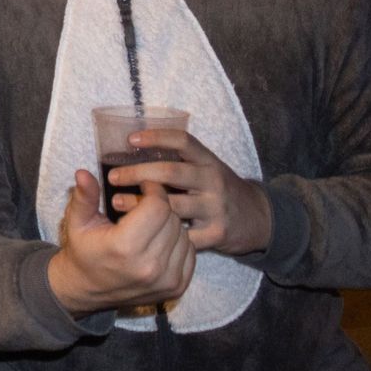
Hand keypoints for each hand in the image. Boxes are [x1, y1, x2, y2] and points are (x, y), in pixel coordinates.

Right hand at [47, 169, 194, 317]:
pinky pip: (190, 252)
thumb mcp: (77, 222)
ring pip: (184, 234)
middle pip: (172, 219)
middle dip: (160, 206)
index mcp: (125, 247)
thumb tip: (83, 172)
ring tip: (150, 224)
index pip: (158, 207)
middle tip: (144, 205)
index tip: (143, 185)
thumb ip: (84, 197)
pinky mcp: (177, 288)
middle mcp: (150, 266)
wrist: (88, 290)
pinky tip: (160, 241)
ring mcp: (167, 280)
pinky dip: (178, 242)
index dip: (153, 190)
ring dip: (170, 224)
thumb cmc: (83, 250)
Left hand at [107, 129, 273, 255]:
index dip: (156, 137)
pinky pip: (181, 234)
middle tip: (113, 176)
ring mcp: (216, 208)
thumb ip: (177, 161)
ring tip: (117, 202)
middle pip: (171, 172)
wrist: (257, 219)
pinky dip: (158, 232)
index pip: (183, 141)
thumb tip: (131, 149)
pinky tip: (139, 229)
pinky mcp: (216, 233)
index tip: (130, 139)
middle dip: (137, 172)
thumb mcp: (204, 168)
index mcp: (208, 161)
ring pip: (172, 205)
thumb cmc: (216, 189)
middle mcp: (213, 181)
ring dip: (140, 204)